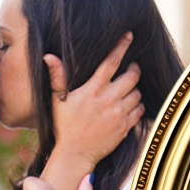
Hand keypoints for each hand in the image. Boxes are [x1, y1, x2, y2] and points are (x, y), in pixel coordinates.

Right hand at [47, 32, 144, 170]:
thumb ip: (57, 77)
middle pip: (132, 76)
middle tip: (132, 68)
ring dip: (135, 89)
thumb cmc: (64, 126)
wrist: (75, 154)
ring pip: (137, 93)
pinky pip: (140, 110)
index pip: (112, 62)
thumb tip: (49, 56)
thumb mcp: (57, 100)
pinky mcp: (125, 127)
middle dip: (134, 69)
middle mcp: (109, 100)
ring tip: (128, 89)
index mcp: (93, 89)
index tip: (129, 36)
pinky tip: (130, 105)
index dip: (122, 46)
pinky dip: (138, 105)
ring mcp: (119, 114)